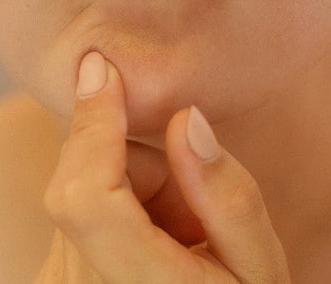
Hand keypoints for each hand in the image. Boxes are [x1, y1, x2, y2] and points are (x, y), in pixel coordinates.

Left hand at [35, 52, 289, 282]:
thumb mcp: (262, 275)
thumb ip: (229, 200)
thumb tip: (182, 120)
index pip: (85, 194)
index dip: (91, 124)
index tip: (101, 67)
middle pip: (84, 178)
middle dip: (136, 165)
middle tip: (192, 215)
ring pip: (76, 193)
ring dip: (127, 195)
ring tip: (177, 248)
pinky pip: (69, 218)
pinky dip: (106, 217)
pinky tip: (146, 259)